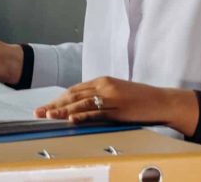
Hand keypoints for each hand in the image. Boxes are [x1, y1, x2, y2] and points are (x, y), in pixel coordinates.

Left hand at [35, 76, 199, 135]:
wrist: (162, 101)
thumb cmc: (140, 99)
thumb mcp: (116, 93)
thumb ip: (99, 96)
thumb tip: (80, 105)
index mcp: (102, 81)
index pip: (74, 90)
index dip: (58, 99)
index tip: (44, 107)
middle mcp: (104, 86)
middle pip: (74, 95)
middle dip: (54, 105)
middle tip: (38, 113)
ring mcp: (111, 97)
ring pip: (82, 104)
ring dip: (63, 110)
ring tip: (48, 116)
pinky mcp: (119, 109)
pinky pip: (97, 113)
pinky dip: (83, 116)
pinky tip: (71, 119)